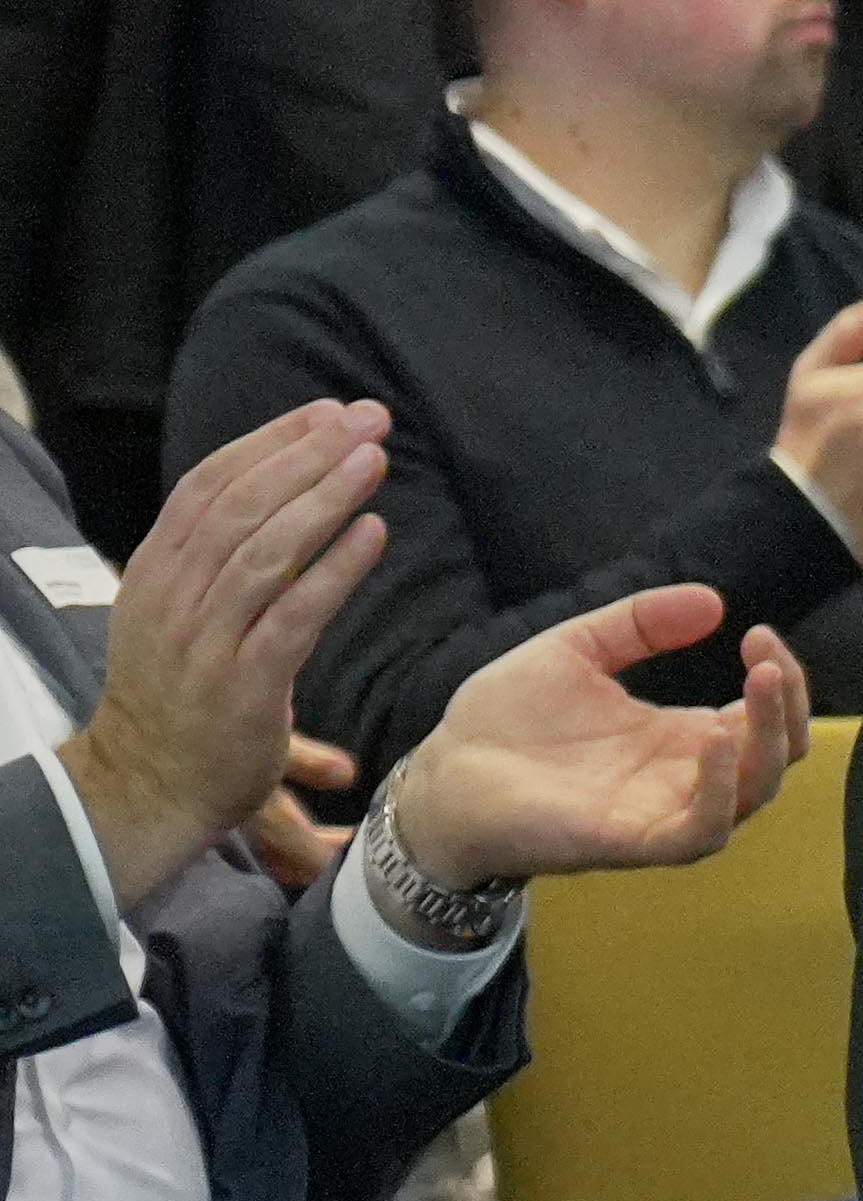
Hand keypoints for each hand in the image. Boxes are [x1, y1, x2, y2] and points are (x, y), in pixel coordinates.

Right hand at [54, 399, 392, 908]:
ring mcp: (204, 640)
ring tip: (376, 459)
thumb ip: (220, 564)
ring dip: (324, 498)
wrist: (148, 788)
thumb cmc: (179, 700)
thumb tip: (283, 502)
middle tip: (370, 418)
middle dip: (308, 454)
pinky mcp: (241, 685)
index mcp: (155, 571)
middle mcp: (172, 597)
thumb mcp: (178, 617)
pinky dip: (334, 571)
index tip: (327, 412)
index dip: (270, 442)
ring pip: (264, 551)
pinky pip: (291, 616)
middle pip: (241, 505)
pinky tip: (374, 534)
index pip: (210, 485)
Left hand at [382, 588, 815, 894]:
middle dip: (788, 703)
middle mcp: (684, 779)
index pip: (766, 718)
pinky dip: (722, 789)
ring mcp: (663, 813)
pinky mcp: (631, 841)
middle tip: (763, 655)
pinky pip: (702, 830)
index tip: (756, 631)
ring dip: (771, 738)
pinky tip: (714, 739)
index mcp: (680, 738)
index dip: (780, 676)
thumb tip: (714, 600)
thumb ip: (640, 623)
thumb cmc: (504, 720)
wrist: (442, 770)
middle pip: (780, 756)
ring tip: (759, 681)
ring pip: (756, 793)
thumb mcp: (576, 650)